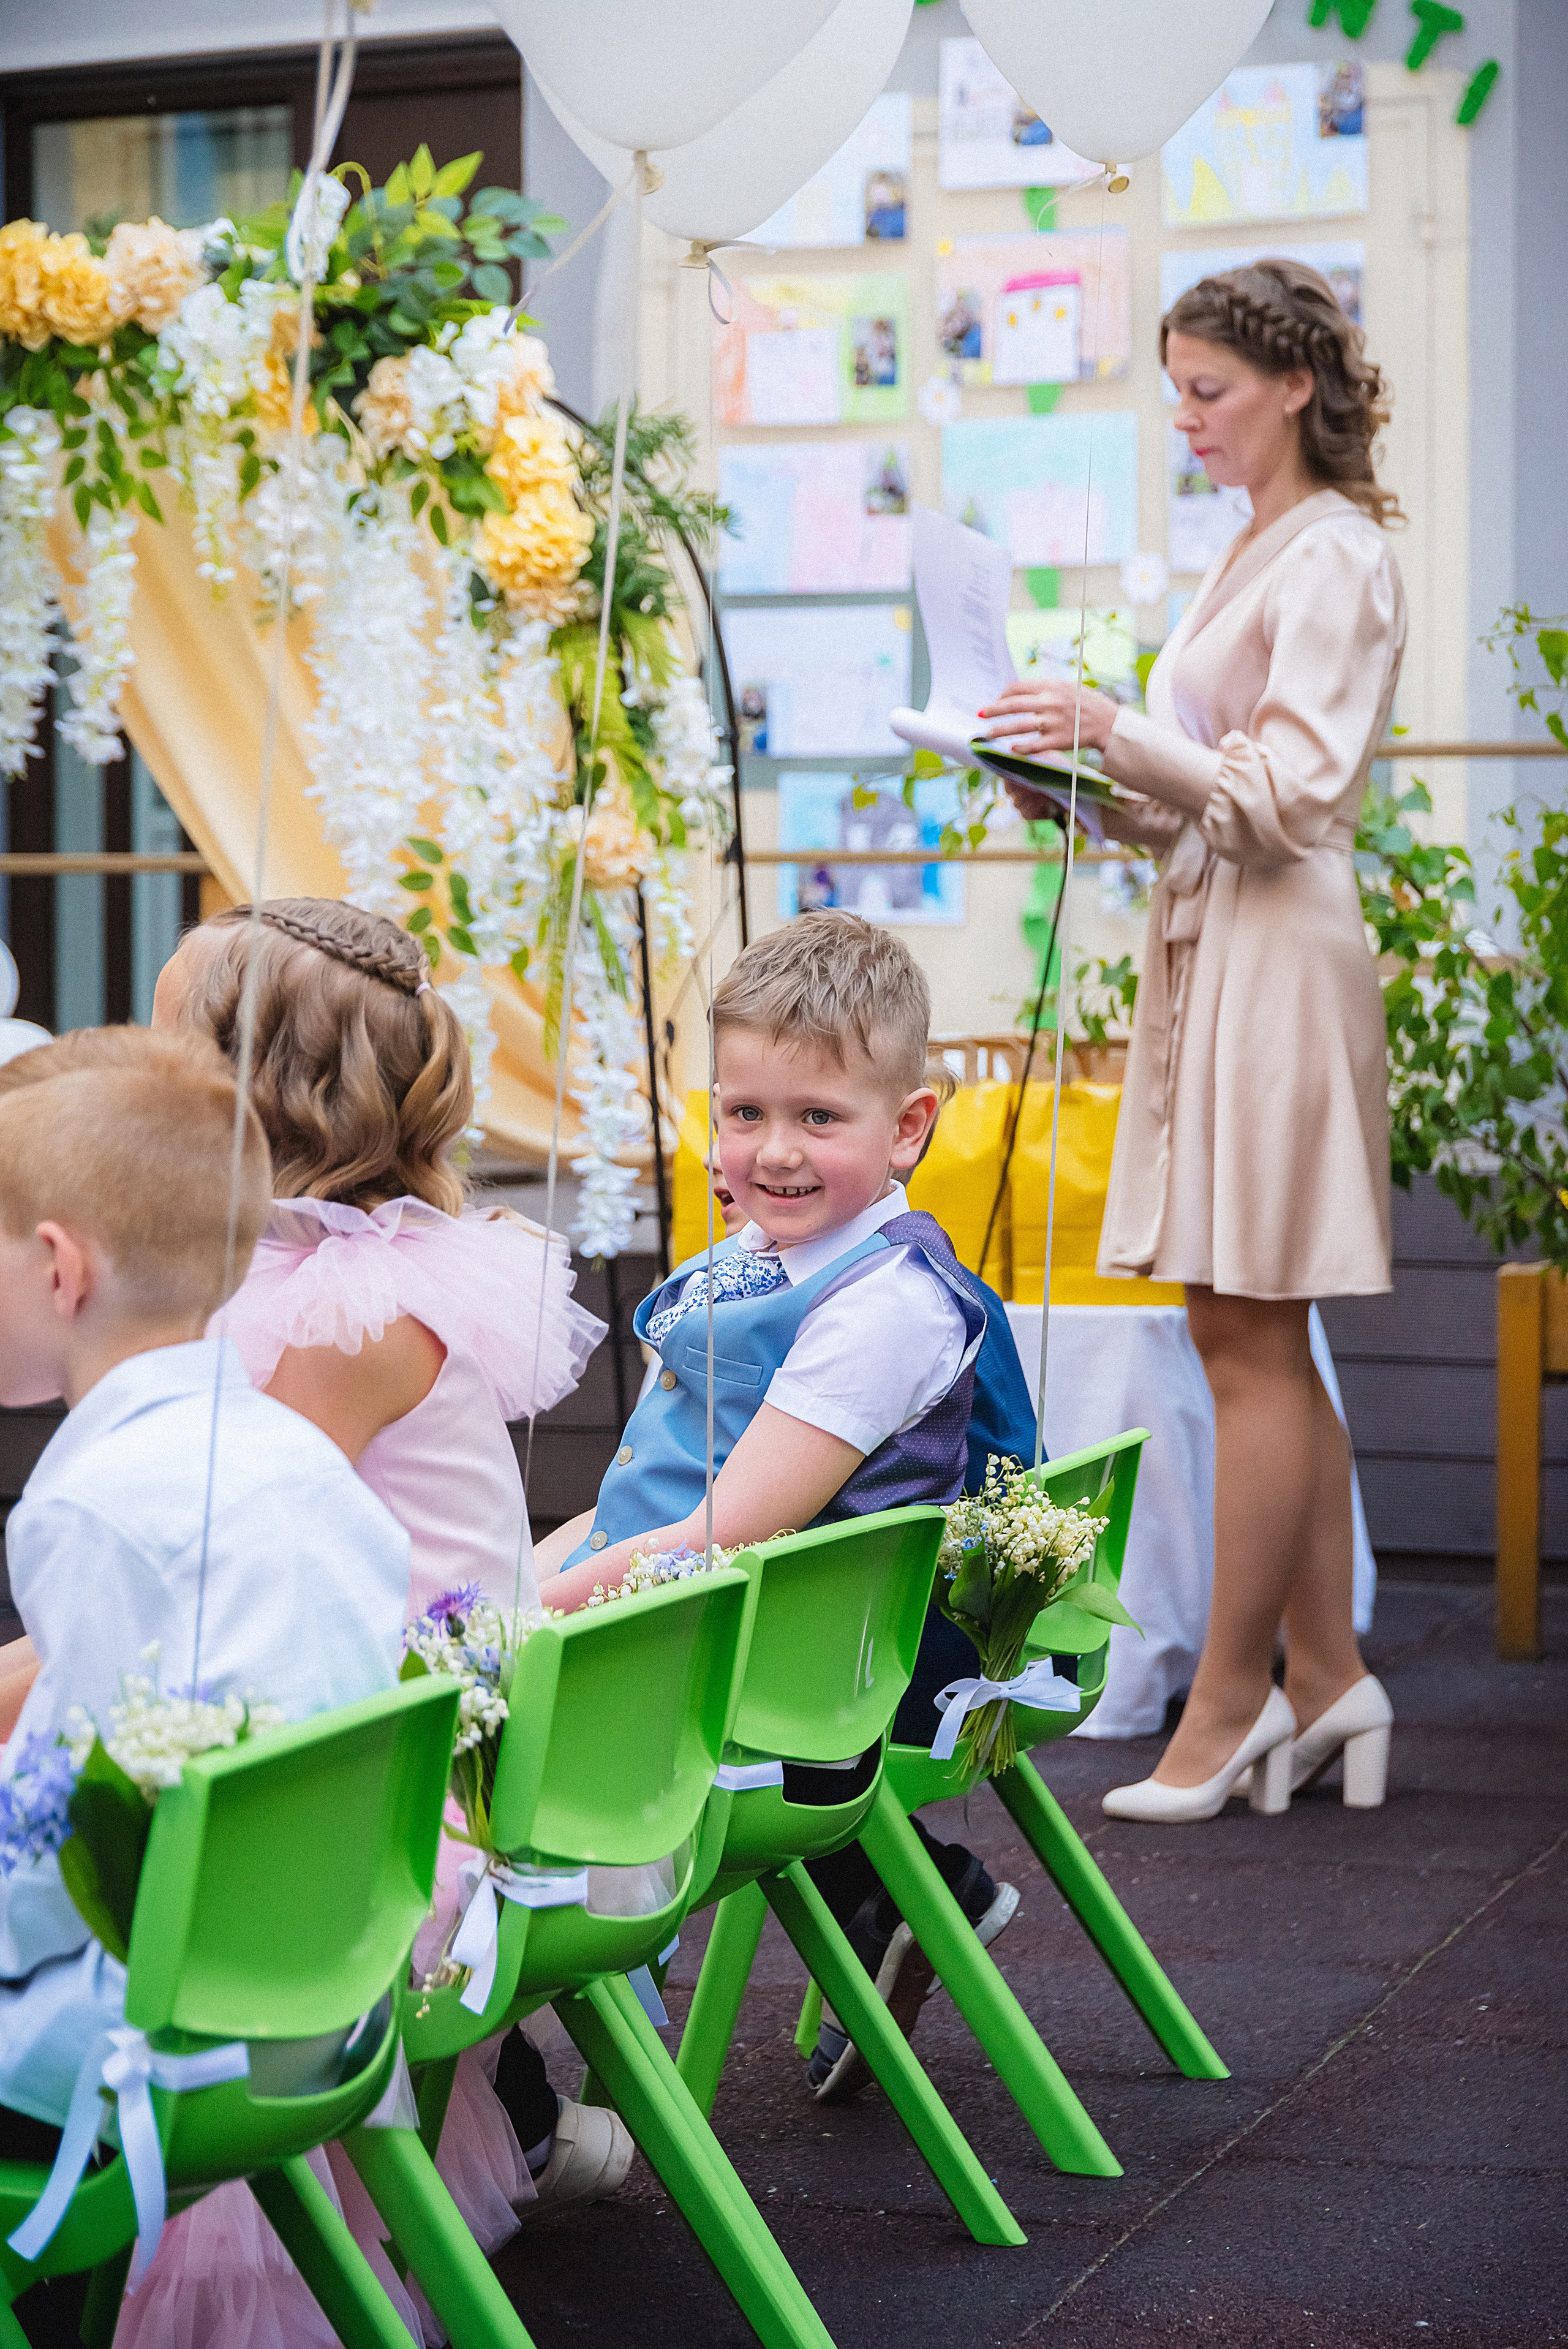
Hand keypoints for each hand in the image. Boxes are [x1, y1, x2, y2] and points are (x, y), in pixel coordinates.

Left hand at [979, 678, 1119, 758]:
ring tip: (989, 733)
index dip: (1002, 695)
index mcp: (1050, 687)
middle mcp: (1050, 702)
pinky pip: (1035, 745)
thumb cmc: (1084, 704)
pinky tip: (1012, 749)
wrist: (1107, 722)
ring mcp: (1054, 722)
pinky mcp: (1059, 740)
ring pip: (1021, 726)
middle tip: (980, 714)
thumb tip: (1017, 694)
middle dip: (993, 710)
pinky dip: (1022, 747)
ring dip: (1001, 730)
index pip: (1018, 687)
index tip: (995, 702)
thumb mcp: (1065, 688)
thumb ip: (1043, 690)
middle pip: (1014, 704)